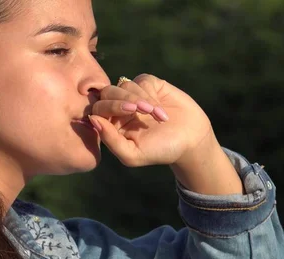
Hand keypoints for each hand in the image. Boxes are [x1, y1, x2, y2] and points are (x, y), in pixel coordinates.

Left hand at [89, 74, 242, 194]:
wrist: (191, 140)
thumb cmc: (160, 151)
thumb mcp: (132, 154)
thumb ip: (110, 139)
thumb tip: (92, 119)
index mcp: (111, 124)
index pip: (98, 108)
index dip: (110, 106)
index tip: (129, 112)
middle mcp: (119, 108)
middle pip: (108, 92)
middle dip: (124, 99)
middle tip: (142, 109)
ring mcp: (134, 95)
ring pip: (125, 86)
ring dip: (142, 99)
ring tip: (158, 116)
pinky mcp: (149, 85)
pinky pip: (141, 80)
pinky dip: (150, 94)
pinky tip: (160, 109)